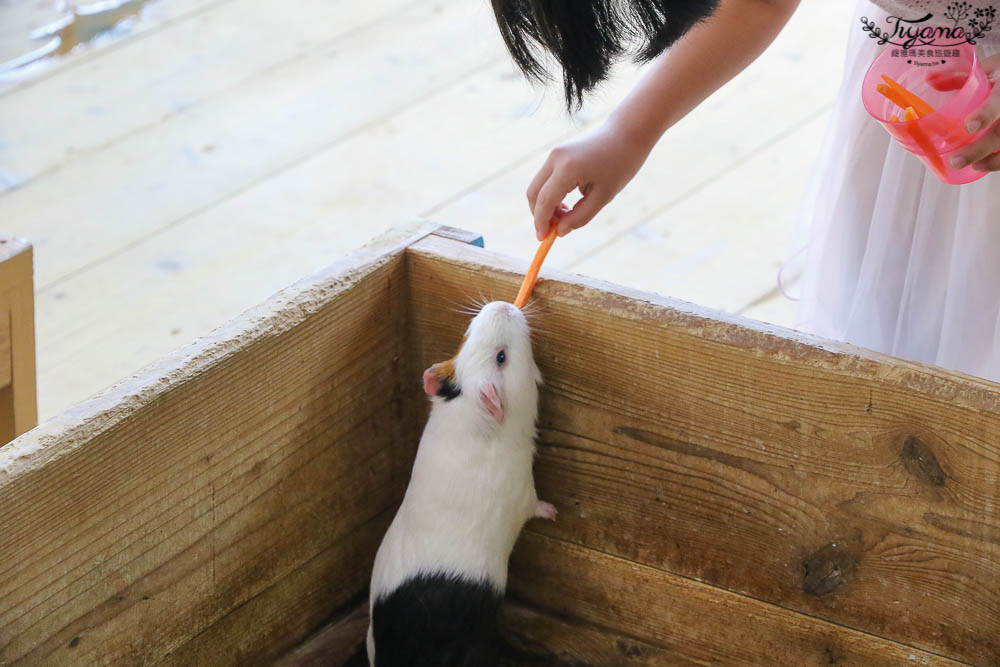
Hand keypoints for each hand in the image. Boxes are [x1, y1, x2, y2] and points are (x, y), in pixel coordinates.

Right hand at [526, 120, 650, 239]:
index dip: (541, 223)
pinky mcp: (557, 153)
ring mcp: (554, 153)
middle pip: (534, 193)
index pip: (544, 201)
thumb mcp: (604, 196)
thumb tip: (559, 231)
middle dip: (540, 215)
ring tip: (567, 215)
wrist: (628, 131)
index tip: (543, 239)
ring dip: (546, 205)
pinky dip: (551, 194)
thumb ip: (580, 217)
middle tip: (555, 230)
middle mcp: (555, 158)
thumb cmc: (621, 164)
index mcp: (568, 169)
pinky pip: (546, 179)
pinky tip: (568, 203)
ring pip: (538, 186)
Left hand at [947, 54, 999, 171]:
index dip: (986, 114)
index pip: (999, 100)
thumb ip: (959, 76)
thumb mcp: (986, 69)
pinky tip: (984, 165)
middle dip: (980, 148)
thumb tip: (930, 79)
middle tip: (956, 161)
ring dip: (994, 160)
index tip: (969, 127)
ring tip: (974, 167)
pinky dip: (999, 160)